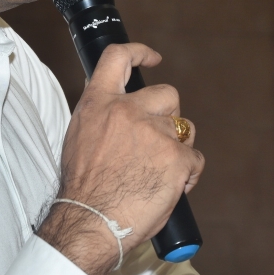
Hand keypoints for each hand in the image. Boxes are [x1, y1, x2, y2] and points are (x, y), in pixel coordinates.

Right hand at [37, 43, 203, 274]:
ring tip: (162, 170)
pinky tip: (172, 187)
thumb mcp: (78, 137)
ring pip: (185, 128)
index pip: (118, 58)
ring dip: (178, 146)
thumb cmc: (83, 189)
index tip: (153, 59)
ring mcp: (155, 132)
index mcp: (99, 103)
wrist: (91, 221)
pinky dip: (188, 173)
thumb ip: (99, 115)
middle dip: (169, 115)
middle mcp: (127, 111)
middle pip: (167, 94)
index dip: (140, 53)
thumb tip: (113, 103)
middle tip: (159, 140)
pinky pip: (195, 158)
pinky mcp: (176, 157)